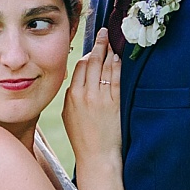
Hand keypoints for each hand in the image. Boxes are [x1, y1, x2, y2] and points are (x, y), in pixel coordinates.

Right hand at [62, 28, 121, 167]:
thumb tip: (76, 82)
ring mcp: (101, 98)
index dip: (87, 55)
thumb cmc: (83, 139)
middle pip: (92, 62)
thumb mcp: (69, 117)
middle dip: (99, 45)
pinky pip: (117, 79)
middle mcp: (86, 95)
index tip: (92, 48)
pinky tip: (120, 59)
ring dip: (109, 52)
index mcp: (72, 96)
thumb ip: (71, 97)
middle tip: (104, 33)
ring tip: (113, 42)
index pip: (79, 66)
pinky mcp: (115, 104)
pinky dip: (118, 66)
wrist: (97, 157)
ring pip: (105, 68)